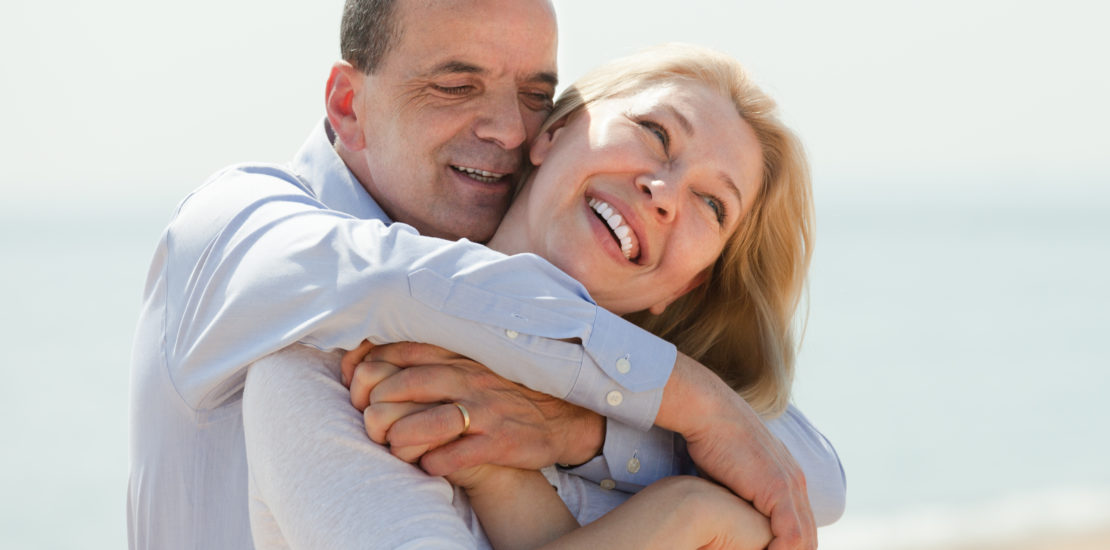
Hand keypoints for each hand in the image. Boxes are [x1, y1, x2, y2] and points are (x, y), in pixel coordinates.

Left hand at [346, 342, 603, 474]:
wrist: (564, 415)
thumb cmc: (505, 389)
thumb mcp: (472, 361)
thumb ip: (432, 356)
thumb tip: (375, 355)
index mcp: (457, 354)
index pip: (396, 351)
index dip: (365, 369)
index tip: (355, 388)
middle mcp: (467, 377)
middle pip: (400, 386)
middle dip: (374, 408)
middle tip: (371, 424)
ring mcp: (482, 410)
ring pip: (421, 424)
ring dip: (398, 440)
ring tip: (395, 448)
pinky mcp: (497, 441)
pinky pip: (452, 456)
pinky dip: (432, 463)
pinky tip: (428, 465)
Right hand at [656, 354, 815, 549]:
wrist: (709, 412)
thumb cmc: (711, 440)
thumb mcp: (733, 474)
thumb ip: (742, 493)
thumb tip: (731, 512)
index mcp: (789, 478)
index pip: (802, 525)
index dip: (790, 546)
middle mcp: (797, 482)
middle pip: (809, 535)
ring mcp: (791, 485)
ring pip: (805, 540)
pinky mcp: (780, 490)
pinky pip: (792, 536)